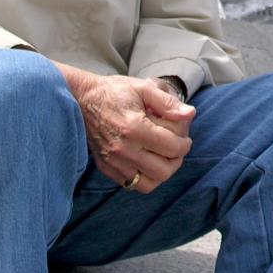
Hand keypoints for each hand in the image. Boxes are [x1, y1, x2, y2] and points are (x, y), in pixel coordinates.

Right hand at [53, 63, 195, 192]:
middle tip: (176, 147)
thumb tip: (190, 114)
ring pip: (150, 183)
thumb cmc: (114, 92)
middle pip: (164, 170)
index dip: (185, 143)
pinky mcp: (106, 167)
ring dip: (162, 172)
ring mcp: (113, 161)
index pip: (172, 147)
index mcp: (134, 127)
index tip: (185, 136)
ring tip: (164, 156)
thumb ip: (168, 102)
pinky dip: (145, 177)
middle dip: (177, 159)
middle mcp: (123, 149)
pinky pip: (132, 184)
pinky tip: (147, 161)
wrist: (82, 99)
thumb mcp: (143, 88)